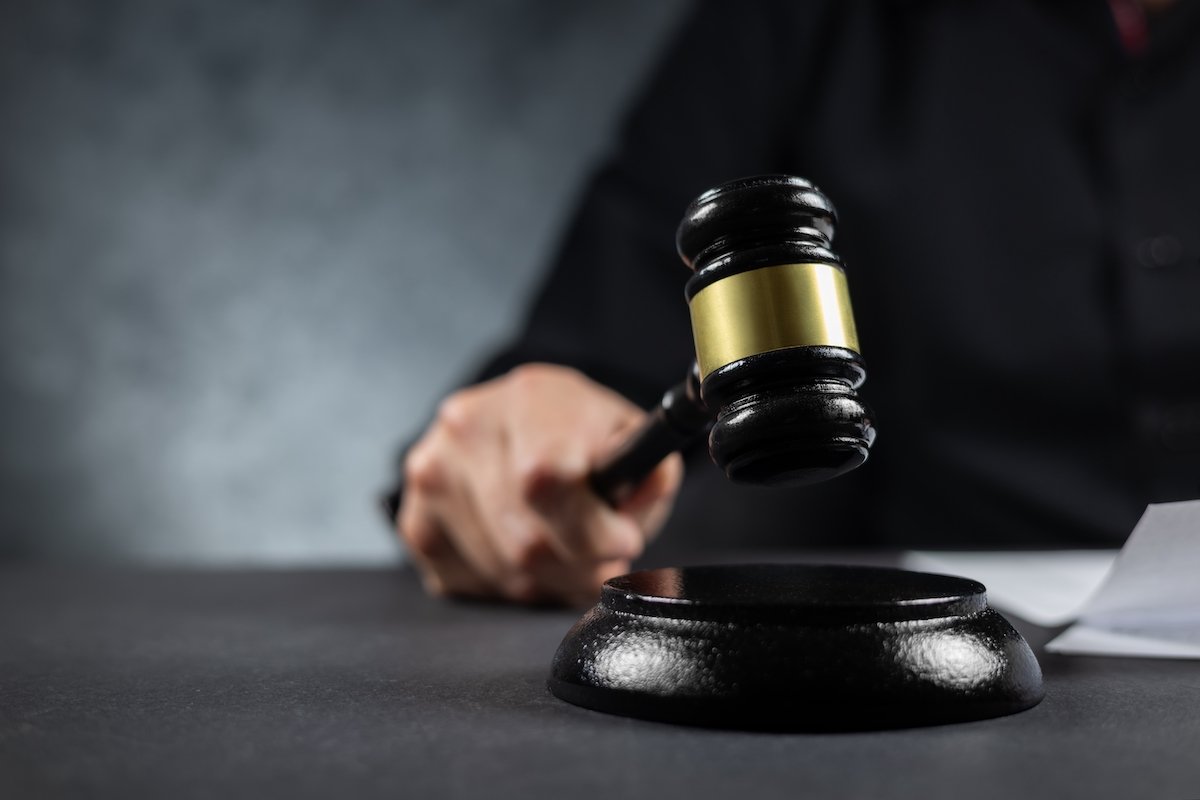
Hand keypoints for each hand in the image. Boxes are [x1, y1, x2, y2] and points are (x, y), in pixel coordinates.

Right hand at [397, 363, 683, 605]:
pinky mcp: (414, 516)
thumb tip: (641, 500)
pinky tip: (525, 557)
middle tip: (602, 563)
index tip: (622, 542)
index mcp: (530, 397)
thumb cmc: (585, 439)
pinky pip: (469, 583)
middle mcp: (467, 426)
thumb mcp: (632, 441)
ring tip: (567, 557)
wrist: (525, 427)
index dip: (591, 530)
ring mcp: (431, 472)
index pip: (548, 479)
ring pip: (501, 572)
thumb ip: (650, 473)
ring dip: (548, 584)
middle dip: (579, 569)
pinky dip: (508, 587)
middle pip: (525, 541)